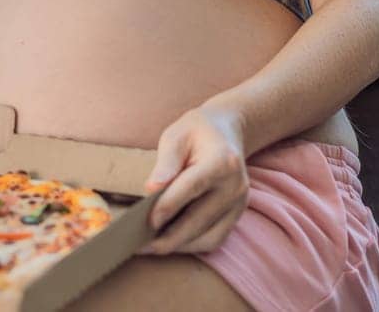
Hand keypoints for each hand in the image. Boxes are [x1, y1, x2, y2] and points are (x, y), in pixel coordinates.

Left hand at [138, 106, 248, 255]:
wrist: (226, 132)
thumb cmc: (196, 132)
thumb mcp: (176, 135)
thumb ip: (165, 162)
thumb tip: (151, 189)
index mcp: (222, 161)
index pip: (191, 189)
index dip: (167, 206)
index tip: (146, 221)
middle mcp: (235, 186)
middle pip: (199, 220)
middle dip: (168, 237)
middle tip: (139, 244)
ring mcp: (239, 203)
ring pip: (208, 237)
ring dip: (179, 246)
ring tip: (151, 246)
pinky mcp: (237, 215)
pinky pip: (215, 239)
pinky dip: (192, 245)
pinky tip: (171, 242)